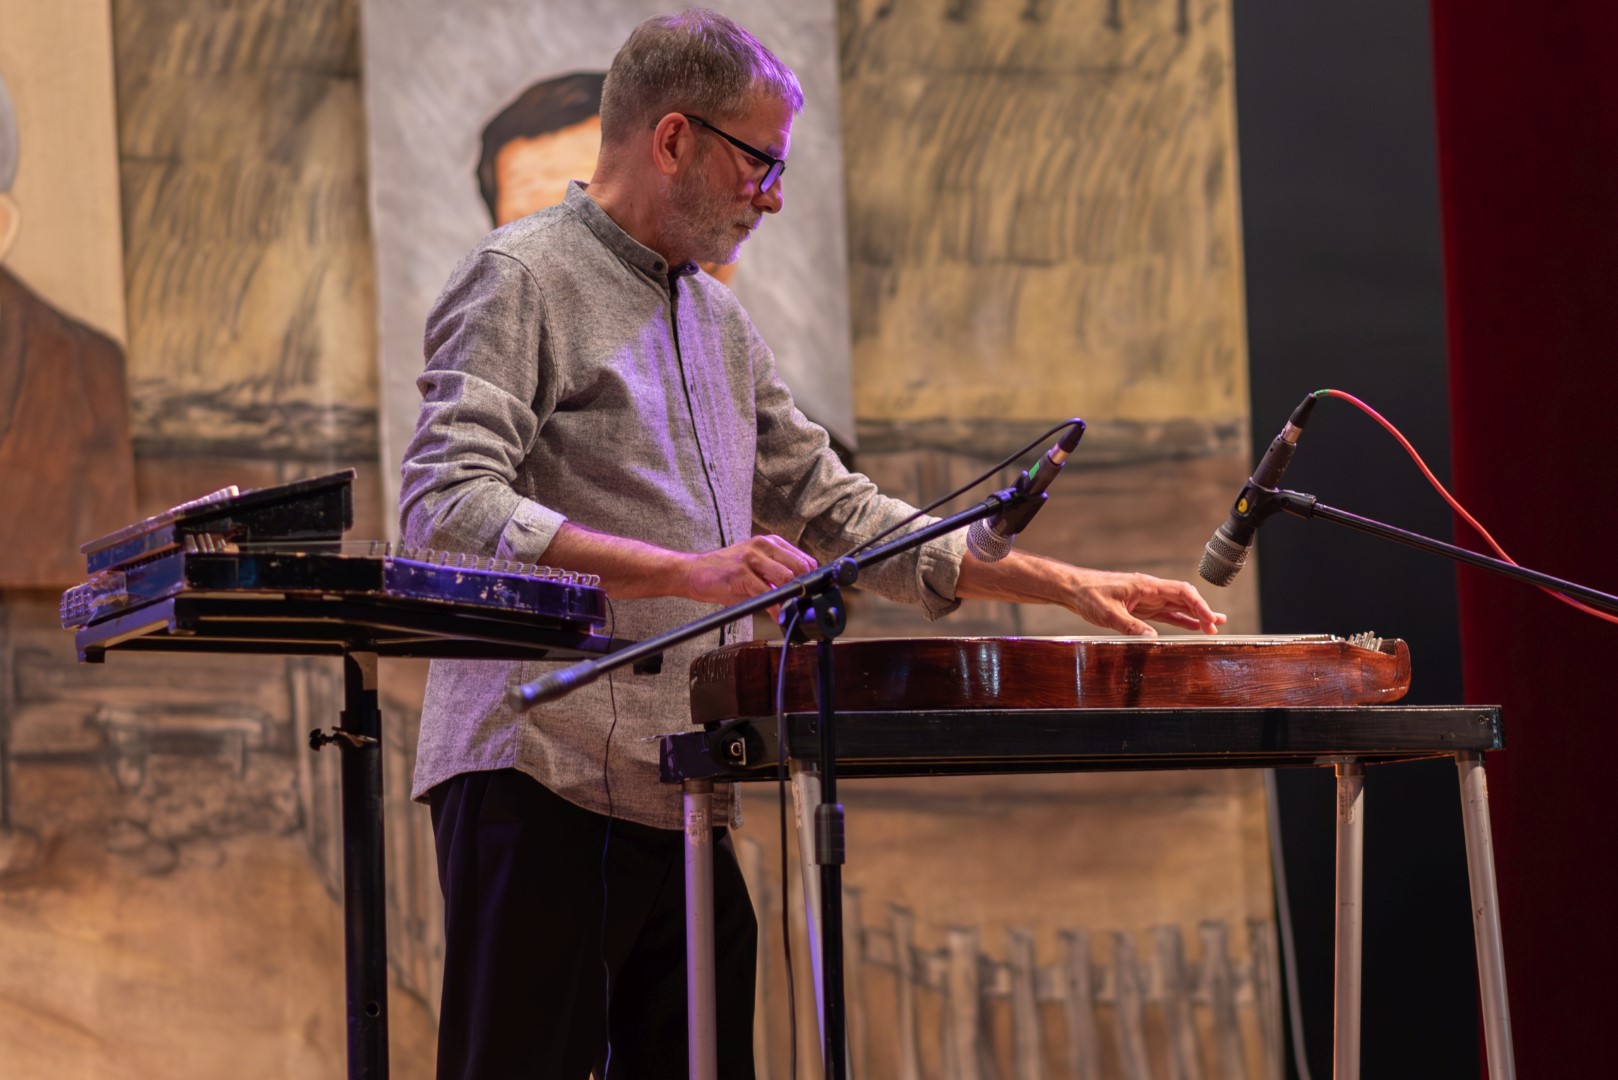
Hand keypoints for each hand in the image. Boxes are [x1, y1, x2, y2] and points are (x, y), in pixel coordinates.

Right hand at [682, 534, 817, 606]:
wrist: (693, 572)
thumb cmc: (725, 573)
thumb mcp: (755, 568)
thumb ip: (776, 576)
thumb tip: (800, 592)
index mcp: (770, 543)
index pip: (803, 558)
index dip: (811, 577)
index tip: (815, 592)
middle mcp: (762, 546)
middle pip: (799, 565)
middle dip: (805, 587)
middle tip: (806, 603)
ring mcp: (751, 558)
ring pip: (785, 576)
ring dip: (792, 596)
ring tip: (794, 609)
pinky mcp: (740, 574)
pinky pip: (765, 592)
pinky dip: (775, 607)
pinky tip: (777, 616)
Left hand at [1061, 568, 1226, 636]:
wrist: (1074, 589)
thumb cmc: (1089, 595)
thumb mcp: (1108, 613)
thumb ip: (1130, 627)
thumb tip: (1152, 639)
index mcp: (1146, 586)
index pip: (1181, 592)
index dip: (1199, 605)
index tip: (1210, 619)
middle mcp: (1150, 590)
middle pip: (1183, 598)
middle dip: (1202, 611)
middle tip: (1216, 627)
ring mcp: (1146, 599)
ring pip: (1177, 606)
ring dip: (1194, 616)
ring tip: (1212, 626)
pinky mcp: (1140, 608)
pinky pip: (1165, 614)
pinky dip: (1179, 620)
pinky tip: (1190, 626)